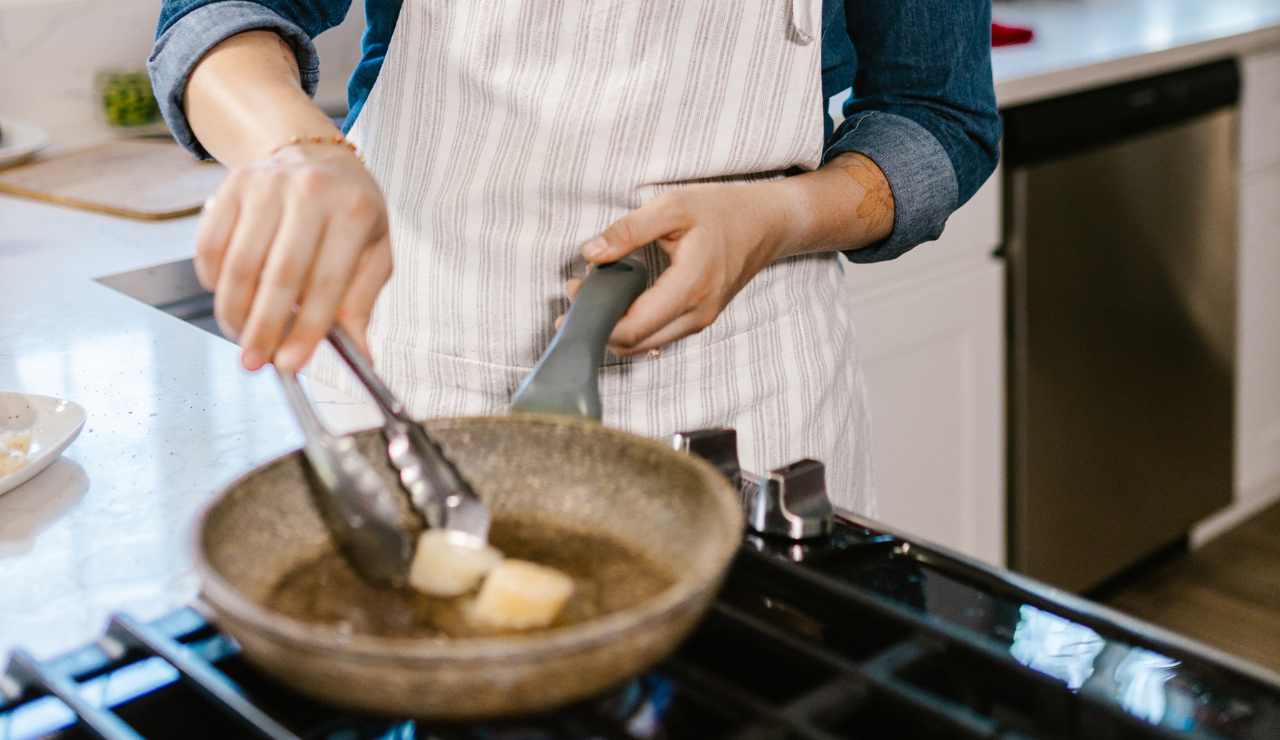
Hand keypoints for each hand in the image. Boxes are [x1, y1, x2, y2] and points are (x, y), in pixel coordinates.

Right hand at [194, 143, 391, 372]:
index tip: (292, 364)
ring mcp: (267, 185)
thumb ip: (362, 303)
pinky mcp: (232, 185)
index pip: (328, 282)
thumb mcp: (373, 252)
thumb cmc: (350, 213)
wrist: (316, 157)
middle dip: (264, 328)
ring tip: (240, 338)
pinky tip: (226, 298)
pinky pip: (211, 244)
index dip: (308, 328)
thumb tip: (361, 357)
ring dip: (234, 311)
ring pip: (240, 263)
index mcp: (354, 211)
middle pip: (280, 275)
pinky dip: (212, 280)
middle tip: (255, 363)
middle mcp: (310, 192)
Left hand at [570, 180, 799, 355]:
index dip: (596, 318)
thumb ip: (628, 230)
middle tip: (575, 293)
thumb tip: (590, 253)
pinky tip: (616, 300)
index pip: (633, 327)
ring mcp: (700, 321)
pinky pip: (657, 335)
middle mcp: (697, 314)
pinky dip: (631, 325)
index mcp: (690, 287)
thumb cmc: (723, 210)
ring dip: (614, 327)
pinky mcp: (698, 320)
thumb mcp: (673, 206)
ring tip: (592, 294)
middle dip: (599, 325)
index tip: (573, 293)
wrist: (767, 223)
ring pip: (645, 345)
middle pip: (635, 344)